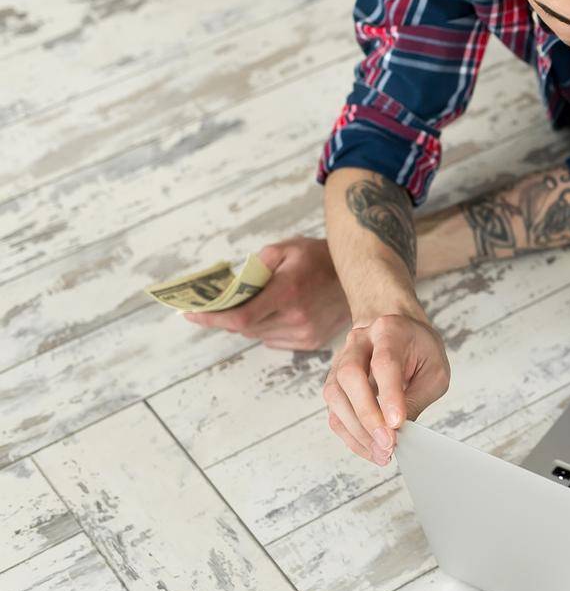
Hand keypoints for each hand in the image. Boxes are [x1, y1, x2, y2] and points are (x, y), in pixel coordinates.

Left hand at [184, 238, 348, 350]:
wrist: (360, 274)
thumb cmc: (319, 258)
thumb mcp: (286, 248)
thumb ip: (256, 265)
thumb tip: (230, 287)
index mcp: (289, 291)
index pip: (240, 317)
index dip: (211, 318)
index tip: (190, 314)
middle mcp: (297, 317)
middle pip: (246, 328)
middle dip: (228, 317)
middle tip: (215, 306)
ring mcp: (306, 333)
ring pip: (259, 335)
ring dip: (248, 323)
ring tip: (250, 305)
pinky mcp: (312, 342)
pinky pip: (275, 340)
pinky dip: (267, 329)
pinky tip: (275, 312)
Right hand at [322, 313, 449, 465]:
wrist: (397, 330)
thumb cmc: (419, 350)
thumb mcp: (434, 369)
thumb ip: (418, 397)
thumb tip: (400, 432)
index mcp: (389, 331)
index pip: (384, 363)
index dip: (389, 395)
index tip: (397, 423)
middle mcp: (358, 343)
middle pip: (351, 376)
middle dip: (368, 415)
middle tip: (387, 443)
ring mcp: (340, 361)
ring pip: (336, 396)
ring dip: (357, 430)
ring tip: (381, 453)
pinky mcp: (334, 382)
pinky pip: (334, 411)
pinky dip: (351, 435)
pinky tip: (369, 448)